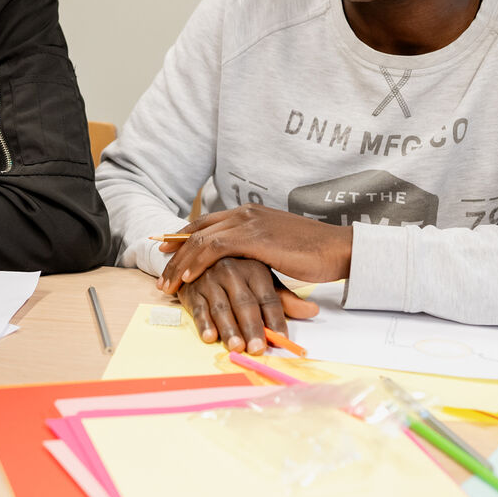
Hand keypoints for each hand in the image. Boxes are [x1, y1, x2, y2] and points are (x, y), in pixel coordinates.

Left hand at [157, 204, 353, 293]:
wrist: (337, 249)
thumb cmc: (313, 252)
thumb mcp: (277, 247)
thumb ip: (255, 249)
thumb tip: (241, 264)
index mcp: (249, 213)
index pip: (207, 223)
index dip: (183, 238)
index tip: (168, 253)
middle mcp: (244, 213)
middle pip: (197, 230)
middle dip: (175, 252)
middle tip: (160, 273)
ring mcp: (248, 223)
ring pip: (200, 239)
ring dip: (180, 263)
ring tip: (167, 283)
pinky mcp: (254, 237)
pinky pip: (214, 248)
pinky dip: (197, 262)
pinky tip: (188, 279)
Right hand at [174, 258, 319, 354]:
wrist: (200, 257)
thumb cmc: (237, 272)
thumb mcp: (263, 280)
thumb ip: (285, 298)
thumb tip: (313, 310)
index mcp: (253, 268)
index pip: (268, 297)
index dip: (276, 319)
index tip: (282, 339)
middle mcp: (232, 271)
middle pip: (245, 304)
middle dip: (252, 328)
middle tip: (258, 348)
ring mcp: (210, 279)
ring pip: (222, 308)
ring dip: (229, 329)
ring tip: (237, 346)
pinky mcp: (192, 290)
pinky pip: (198, 308)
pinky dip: (203, 323)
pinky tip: (210, 336)